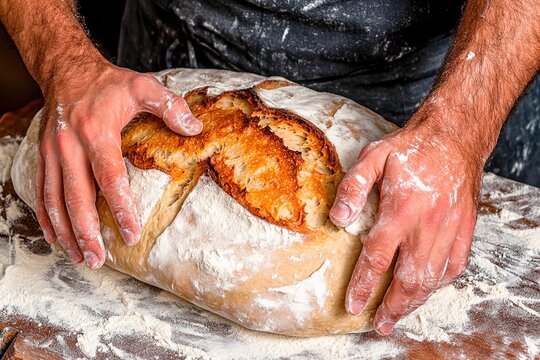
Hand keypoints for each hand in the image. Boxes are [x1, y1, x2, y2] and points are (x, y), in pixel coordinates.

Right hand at [36, 60, 201, 268]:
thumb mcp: (143, 86)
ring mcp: (53, 153)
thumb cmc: (109, 83)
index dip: (120, 208)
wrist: (67, 70)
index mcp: (97, 132)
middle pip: (77, 197)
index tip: (131, 234)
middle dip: (88, 232)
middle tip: (100, 260)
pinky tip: (56, 238)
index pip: (109, 177)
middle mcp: (70, 146)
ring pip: (55, 200)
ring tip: (82, 258)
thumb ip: (170, 106)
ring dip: (67, 232)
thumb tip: (195, 129)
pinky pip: (41, 192)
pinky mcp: (43, 156)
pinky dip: (46, 218)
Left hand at [329, 118, 481, 334]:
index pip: (378, 257)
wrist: (455, 138)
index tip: (353, 304)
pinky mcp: (465, 230)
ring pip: (432, 278)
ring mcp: (450, 230)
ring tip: (398, 316)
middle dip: (392, 306)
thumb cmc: (412, 148)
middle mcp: (428, 226)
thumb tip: (337, 218)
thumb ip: (353, 187)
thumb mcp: (374, 157)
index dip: (363, 284)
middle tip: (379, 324)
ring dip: (414, 302)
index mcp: (402, 210)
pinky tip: (426, 289)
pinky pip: (454, 267)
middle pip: (409, 279)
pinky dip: (439, 284)